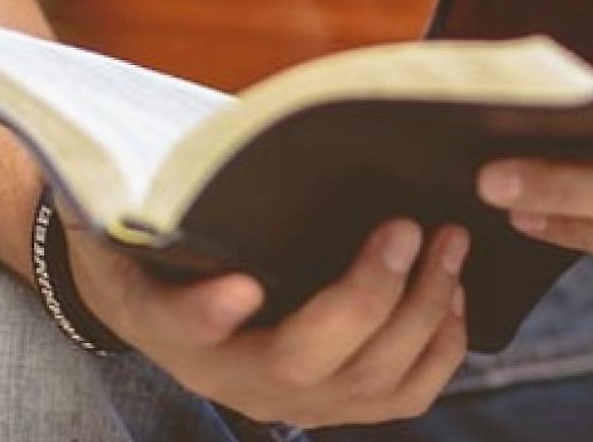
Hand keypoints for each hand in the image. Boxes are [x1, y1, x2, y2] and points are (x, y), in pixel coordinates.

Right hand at [65, 218, 468, 426]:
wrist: (172, 313)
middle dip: (368, 295)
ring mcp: (298, 401)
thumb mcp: (138, 232)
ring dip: (423, 312)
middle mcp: (237, 379)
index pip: (183, 327)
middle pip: (303, 360)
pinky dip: (441, 346)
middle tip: (407, 227)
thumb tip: (195, 188)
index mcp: (173, 329)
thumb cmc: (165, 259)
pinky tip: (454, 293)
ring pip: (370, 381)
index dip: (210, 313)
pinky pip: (405, 395)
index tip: (239, 287)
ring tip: (449, 244)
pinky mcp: (343, 405)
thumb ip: (157, 215)